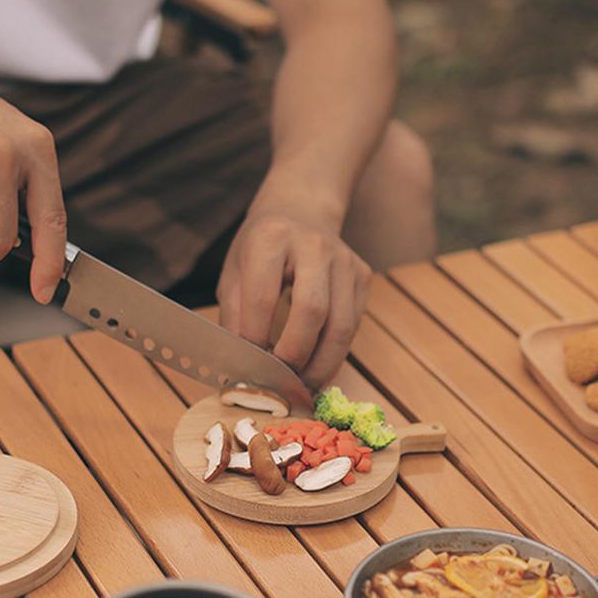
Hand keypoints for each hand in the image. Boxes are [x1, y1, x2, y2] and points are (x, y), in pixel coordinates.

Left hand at [217, 210, 370, 387]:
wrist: (300, 211)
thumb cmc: (261, 247)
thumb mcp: (234, 272)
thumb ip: (235, 316)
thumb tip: (240, 366)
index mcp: (272, 238)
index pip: (264, 297)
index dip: (255, 338)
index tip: (247, 364)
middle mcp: (313, 246)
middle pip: (312, 311)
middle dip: (294, 355)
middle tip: (278, 382)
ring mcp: (345, 261)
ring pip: (342, 326)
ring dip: (321, 365)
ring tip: (300, 387)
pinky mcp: (362, 277)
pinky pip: (353, 327)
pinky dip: (334, 355)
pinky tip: (316, 369)